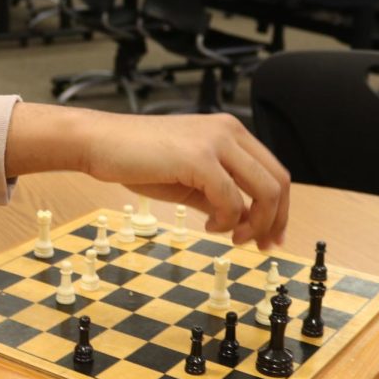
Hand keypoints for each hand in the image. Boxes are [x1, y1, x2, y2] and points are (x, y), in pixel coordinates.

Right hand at [5, 104, 288, 248]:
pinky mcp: (198, 158)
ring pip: (264, 191)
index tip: (269, 236)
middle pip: (278, 182)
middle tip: (259, 246)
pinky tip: (208, 227)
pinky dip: (226, 221)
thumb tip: (243, 220)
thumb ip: (218, 194)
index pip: (274, 171)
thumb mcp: (188, 178)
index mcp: (230, 132)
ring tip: (231, 238)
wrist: (100, 143)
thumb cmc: (137, 158)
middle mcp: (229, 131)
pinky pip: (231, 199)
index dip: (279, 209)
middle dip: (273, 221)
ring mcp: (216, 142)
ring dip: (254, 224)